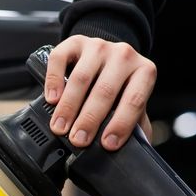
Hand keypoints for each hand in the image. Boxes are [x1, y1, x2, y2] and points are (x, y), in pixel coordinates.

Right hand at [44, 36, 156, 150]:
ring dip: (69, 106)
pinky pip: (60, 60)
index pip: (134, 99)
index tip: (107, 144)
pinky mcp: (75, 43)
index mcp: (143, 72)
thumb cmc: (120, 87)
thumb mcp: (132, 103)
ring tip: (60, 127)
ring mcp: (98, 47)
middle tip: (78, 139)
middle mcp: (123, 55)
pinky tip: (52, 99)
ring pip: (81, 77)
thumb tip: (133, 152)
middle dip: (89, 119)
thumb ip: (135, 124)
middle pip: (105, 90)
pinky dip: (54, 81)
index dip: (120, 123)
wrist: (107, 57)